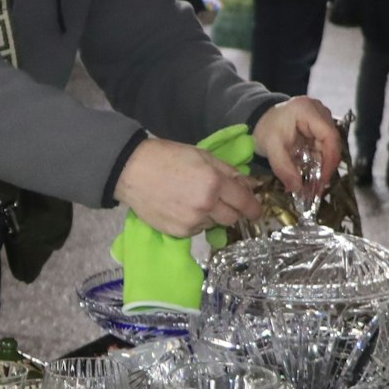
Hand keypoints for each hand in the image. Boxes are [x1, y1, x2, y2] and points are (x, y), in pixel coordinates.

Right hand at [113, 137, 260, 237]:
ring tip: (195, 200)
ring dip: (212, 216)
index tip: (256, 210)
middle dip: (232, 210)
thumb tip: (251, 185)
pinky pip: (197, 230)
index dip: (253, 206)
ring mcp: (191, 221)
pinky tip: (182, 207)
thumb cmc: (168, 156)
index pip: (244, 201)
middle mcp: (205, 205)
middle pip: (232, 218)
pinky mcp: (178, 232)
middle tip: (222, 201)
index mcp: (214, 183)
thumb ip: (229, 172)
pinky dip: (195, 221)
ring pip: (214, 225)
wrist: (132, 170)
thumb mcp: (202, 156)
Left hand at [251, 98, 343, 196]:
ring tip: (315, 184)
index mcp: (307, 110)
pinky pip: (325, 146)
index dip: (330, 159)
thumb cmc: (265, 129)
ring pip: (330, 145)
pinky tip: (313, 174)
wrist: (259, 121)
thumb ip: (283, 168)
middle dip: (326, 166)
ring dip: (324, 165)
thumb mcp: (271, 148)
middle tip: (318, 186)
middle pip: (332, 142)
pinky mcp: (320, 126)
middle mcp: (319, 111)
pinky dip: (320, 161)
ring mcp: (322, 117)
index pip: (329, 135)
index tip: (323, 179)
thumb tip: (297, 188)